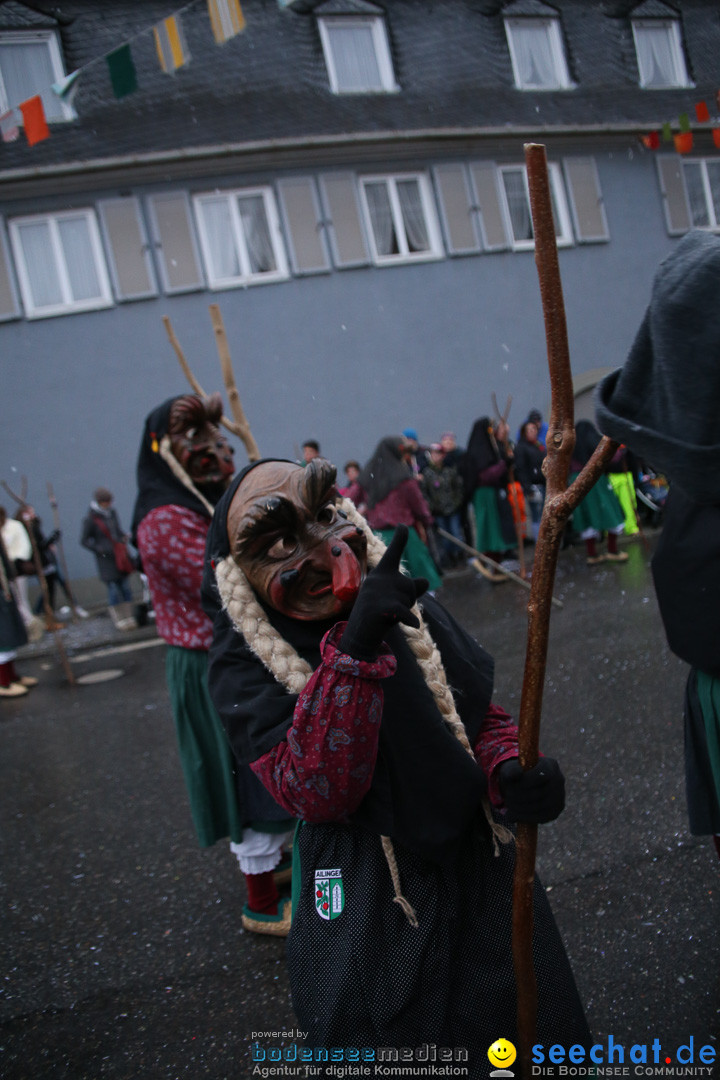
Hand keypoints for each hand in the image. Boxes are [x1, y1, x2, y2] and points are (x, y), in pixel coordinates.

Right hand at [340, 525, 427, 659]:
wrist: (360, 635)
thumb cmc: (379, 613)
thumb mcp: (395, 597)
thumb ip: (411, 588)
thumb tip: (426, 581)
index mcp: (381, 573)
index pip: (393, 553)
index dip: (400, 539)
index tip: (403, 526)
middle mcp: (379, 578)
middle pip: (412, 587)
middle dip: (408, 601)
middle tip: (389, 609)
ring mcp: (379, 592)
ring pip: (409, 601)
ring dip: (404, 613)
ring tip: (386, 616)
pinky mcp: (382, 608)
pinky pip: (407, 614)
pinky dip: (411, 621)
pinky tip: (411, 625)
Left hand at [497, 757, 564, 823]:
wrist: (526, 785)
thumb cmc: (517, 775)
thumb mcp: (511, 769)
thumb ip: (512, 770)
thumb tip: (515, 774)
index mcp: (550, 765)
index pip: (541, 775)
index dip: (525, 782)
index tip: (510, 785)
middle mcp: (559, 780)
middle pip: (540, 793)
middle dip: (519, 797)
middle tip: (506, 798)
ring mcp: (560, 797)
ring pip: (541, 807)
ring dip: (520, 808)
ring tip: (508, 806)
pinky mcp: (556, 811)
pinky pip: (542, 818)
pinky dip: (525, 817)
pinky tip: (513, 815)